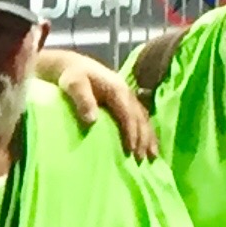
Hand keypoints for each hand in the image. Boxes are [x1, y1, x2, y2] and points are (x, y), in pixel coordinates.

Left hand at [41, 51, 158, 161]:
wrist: (73, 66)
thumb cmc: (72, 76)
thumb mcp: (74, 84)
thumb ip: (83, 100)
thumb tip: (92, 120)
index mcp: (117, 89)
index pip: (128, 114)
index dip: (131, 132)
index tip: (131, 150)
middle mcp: (127, 92)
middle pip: (140, 118)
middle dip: (143, 139)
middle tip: (142, 159)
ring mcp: (128, 97)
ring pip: (144, 118)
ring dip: (149, 137)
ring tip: (153, 156)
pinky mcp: (126, 101)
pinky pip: (141, 117)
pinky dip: (146, 131)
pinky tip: (149, 144)